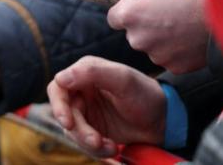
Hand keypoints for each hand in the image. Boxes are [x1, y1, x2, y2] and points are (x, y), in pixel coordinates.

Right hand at [47, 56, 165, 155]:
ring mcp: (86, 112)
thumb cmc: (145, 94)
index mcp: (85, 73)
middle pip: (64, 114)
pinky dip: (97, 149)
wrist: (164, 121)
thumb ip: (92, 73)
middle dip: (79, 130)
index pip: (58, 88)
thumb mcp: (123, 79)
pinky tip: (113, 148)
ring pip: (73, 131)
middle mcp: (81, 92)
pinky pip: (84, 143)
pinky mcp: (93, 129)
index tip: (68, 122)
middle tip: (95, 141)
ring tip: (110, 147)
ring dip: (89, 142)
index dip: (58, 106)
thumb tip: (61, 78)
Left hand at [106, 0, 208, 73]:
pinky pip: (168, 57)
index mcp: (130, 14)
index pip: (114, 17)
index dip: (126, 10)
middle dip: (144, 24)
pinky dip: (176, 49)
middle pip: (132, 33)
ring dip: (160, 38)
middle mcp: (138, 38)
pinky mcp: (173, 66)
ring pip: (151, 46)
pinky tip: (189, 36)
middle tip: (166, 12)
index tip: (138, 6)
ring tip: (181, 22)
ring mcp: (156, 54)